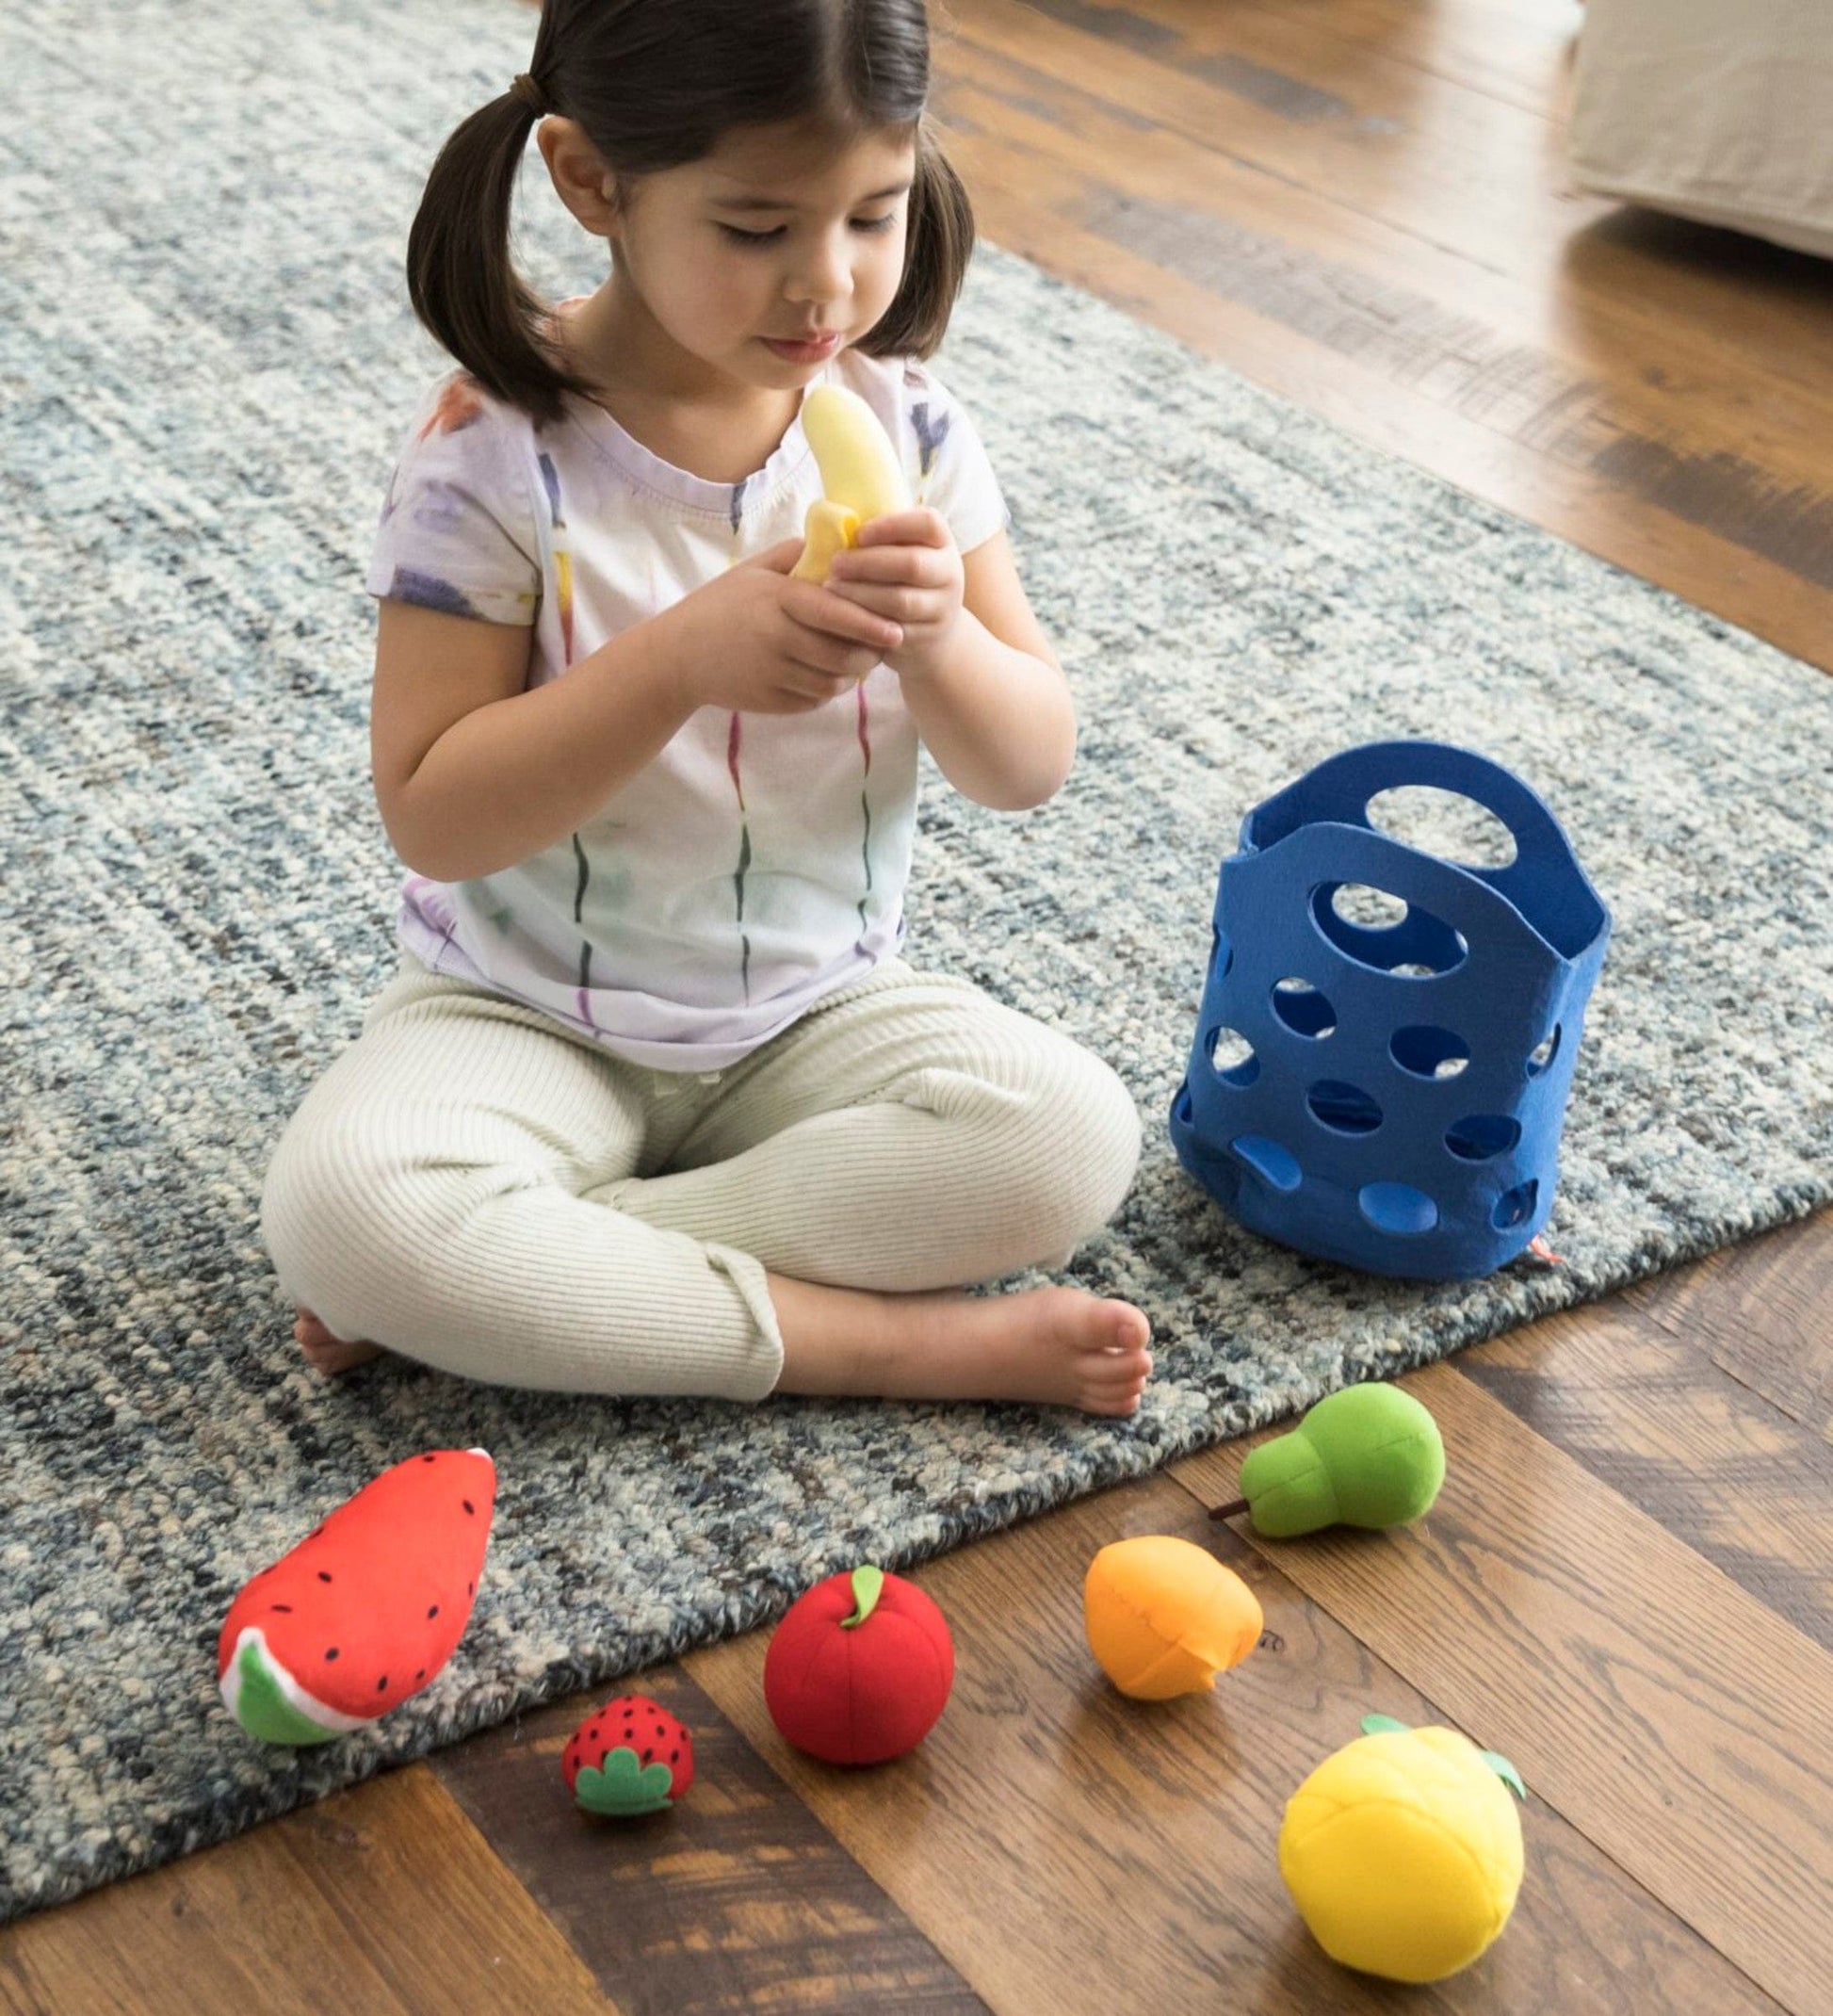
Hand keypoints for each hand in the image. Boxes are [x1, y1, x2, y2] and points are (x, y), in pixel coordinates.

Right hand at [666, 539, 904, 714]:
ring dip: (851, 675)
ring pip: (832, 682)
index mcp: (777, 601)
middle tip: (883, 645)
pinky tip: (828, 675)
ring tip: (859, 660)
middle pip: (841, 654)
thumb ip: (793, 555)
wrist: (678, 656)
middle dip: (869, 654)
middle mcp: (776, 639)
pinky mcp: (771, 700)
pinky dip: (827, 690)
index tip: (895, 629)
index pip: (834, 613)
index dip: (868, 623)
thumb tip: (837, 542)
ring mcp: (773, 673)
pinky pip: (814, 699)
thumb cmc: (719, 607)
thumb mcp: (752, 571)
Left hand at [824, 509, 965, 683]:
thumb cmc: (902, 578)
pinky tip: (843, 612)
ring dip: (861, 593)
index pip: (928, 524)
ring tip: (831, 587)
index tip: (859, 533)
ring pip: (901, 600)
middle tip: (835, 564)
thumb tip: (828, 518)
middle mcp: (950, 573)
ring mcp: (942, 607)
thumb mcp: (902, 552)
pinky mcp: (927, 637)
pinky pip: (894, 628)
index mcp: (943, 542)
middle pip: (912, 564)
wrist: (933, 630)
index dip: (892, 526)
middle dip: (867, 563)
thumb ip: (878, 538)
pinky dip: (865, 620)